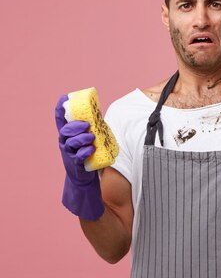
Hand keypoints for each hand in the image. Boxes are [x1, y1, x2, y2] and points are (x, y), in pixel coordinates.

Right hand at [55, 95, 103, 219]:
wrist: (85, 179)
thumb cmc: (89, 155)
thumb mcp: (91, 139)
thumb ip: (93, 127)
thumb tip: (102, 113)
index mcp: (69, 135)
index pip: (60, 119)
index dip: (60, 108)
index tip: (64, 98)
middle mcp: (65, 143)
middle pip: (64, 131)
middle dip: (75, 125)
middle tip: (87, 124)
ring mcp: (68, 155)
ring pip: (69, 143)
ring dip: (80, 138)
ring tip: (91, 137)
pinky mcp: (75, 165)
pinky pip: (76, 157)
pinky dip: (83, 152)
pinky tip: (90, 149)